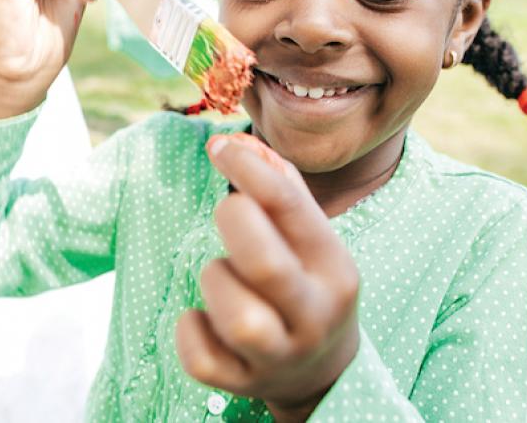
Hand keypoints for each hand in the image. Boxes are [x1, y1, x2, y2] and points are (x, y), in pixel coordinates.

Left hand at [175, 133, 360, 421]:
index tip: (220, 147)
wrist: (323, 374)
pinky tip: (204, 318)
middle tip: (229, 212)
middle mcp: (315, 315)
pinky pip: (201, 357)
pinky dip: (190, 329)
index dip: (246, 167)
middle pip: (264, 263)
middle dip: (232, 222)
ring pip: (237, 317)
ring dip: (215, 281)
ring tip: (223, 277)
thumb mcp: (311, 241)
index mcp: (335, 268)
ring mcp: (281, 356)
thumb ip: (281, 189)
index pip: (290, 207)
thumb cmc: (306, 285)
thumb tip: (238, 143)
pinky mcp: (243, 384)